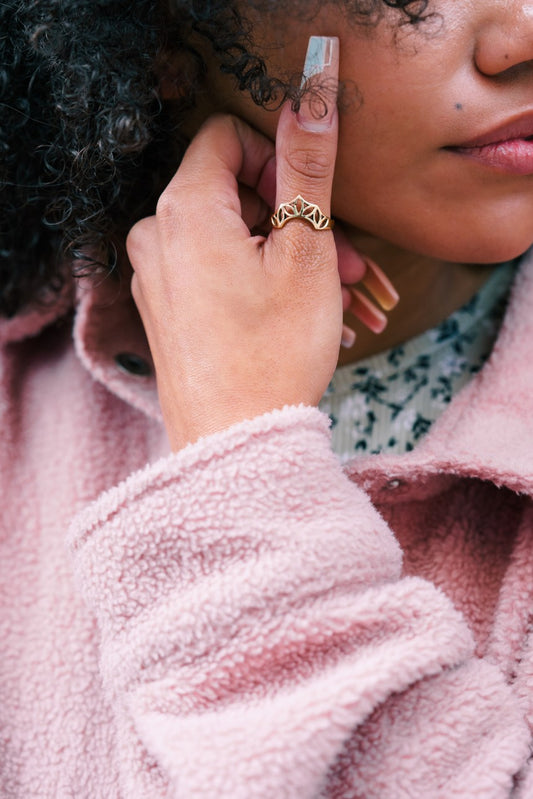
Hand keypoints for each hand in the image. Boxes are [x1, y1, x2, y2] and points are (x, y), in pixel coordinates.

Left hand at [128, 38, 342, 449]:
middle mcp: (156, 237)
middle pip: (234, 193)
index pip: (228, 138)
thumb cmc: (273, 352)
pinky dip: (260, 281)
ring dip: (288, 256)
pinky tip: (300, 315)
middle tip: (345, 265)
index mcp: (183, 210)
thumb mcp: (305, 251)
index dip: (279, 162)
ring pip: (232, 238)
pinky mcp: (167, 311)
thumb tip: (313, 92)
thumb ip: (307, 166)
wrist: (236, 444)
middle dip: (295, 220)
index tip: (309, 208)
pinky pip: (217, 274)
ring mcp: (157, 278)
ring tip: (338, 298)